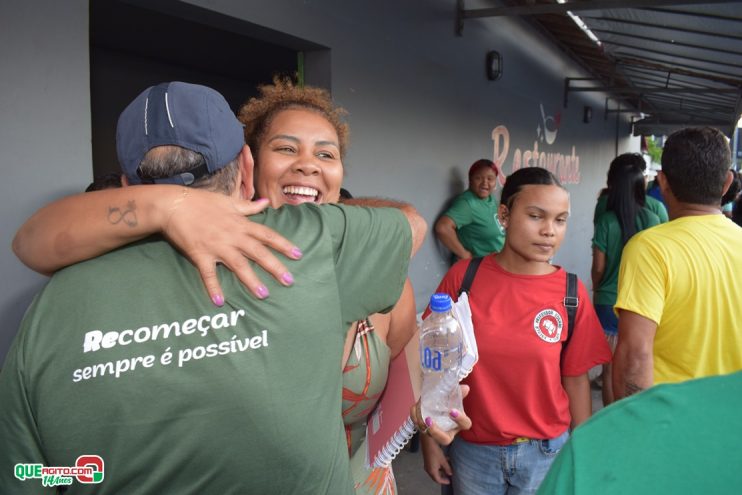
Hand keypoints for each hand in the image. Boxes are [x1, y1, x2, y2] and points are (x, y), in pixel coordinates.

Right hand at [163, 188, 301, 303]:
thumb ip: (248, 206)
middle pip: (258, 252)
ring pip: (238, 265)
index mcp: (240, 224)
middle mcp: (232, 236)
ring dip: (251, 280)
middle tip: (289, 281)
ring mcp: (217, 246)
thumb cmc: (201, 201)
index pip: (267, 235)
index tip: (298, 254)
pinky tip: (219, 302)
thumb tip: (266, 203)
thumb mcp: (228, 201)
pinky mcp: (200, 255)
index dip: (283, 245)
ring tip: (263, 295)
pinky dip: (213, 287)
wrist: (173, 204)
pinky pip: (208, 274)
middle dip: (275, 267)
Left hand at [410, 384, 471, 445]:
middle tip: (428, 420)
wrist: (436, 404)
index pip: (465, 424)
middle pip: (444, 439)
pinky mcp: (424, 428)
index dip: (460, 419)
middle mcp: (447, 431)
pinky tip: (415, 408)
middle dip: (435, 431)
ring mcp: (434, 432)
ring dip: (422, 422)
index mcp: (459, 423)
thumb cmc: (448, 402)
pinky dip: (415, 416)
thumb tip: (465, 388)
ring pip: (428, 433)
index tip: (452, 410)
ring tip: (420, 409)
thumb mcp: (453, 397)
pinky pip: (418, 426)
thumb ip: (458, 393)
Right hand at [420, 434, 452, 484]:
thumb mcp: (443, 460)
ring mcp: (427, 465)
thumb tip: (450, 474)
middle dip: (442, 477)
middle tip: (448, 477)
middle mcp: (428, 469)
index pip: (438, 480)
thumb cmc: (435, 451)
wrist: (427, 442)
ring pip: (434, 471)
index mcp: (432, 471)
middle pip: (435, 477)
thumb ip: (447, 468)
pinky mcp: (427, 460)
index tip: (449, 481)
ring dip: (441, 471)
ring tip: (448, 469)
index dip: (444, 481)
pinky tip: (444, 462)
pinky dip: (438, 467)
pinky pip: (433, 467)